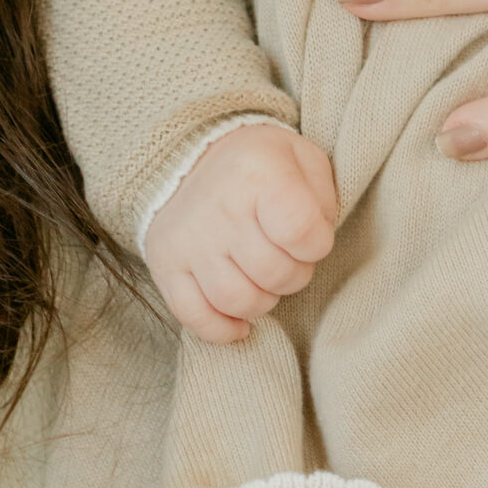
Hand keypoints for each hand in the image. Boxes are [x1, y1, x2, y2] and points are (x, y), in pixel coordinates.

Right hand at [144, 125, 336, 342]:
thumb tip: (315, 247)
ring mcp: (189, 241)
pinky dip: (222, 328)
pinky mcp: (165, 266)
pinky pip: (194, 317)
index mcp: (258, 174)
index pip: (302, 233)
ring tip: (262, 278)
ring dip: (263, 301)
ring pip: (237, 301)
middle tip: (288, 258)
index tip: (309, 237)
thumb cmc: (259, 165)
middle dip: (294, 275)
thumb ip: (322, 201)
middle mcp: (220, 208)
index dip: (317, 245)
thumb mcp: (302, 158)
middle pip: (274, 273)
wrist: (189, 159)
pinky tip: (239, 321)